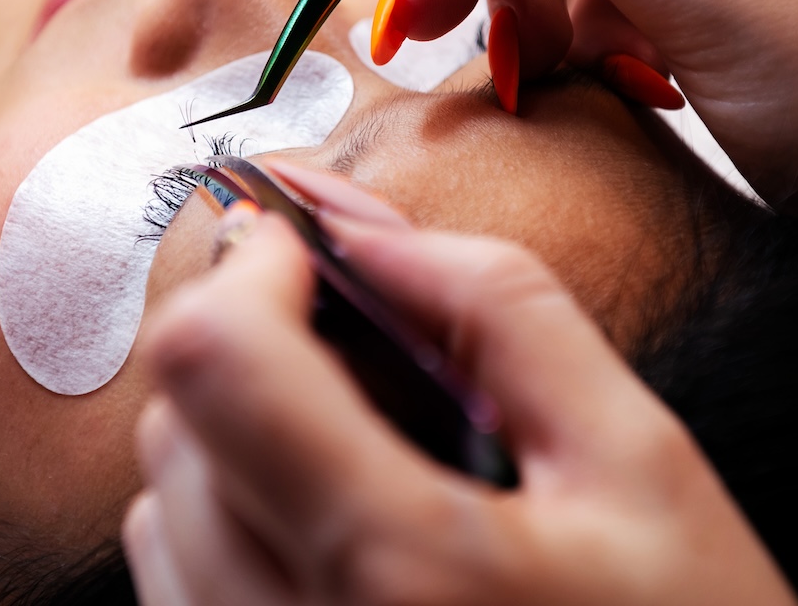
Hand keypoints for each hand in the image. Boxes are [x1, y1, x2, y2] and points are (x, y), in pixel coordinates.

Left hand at [125, 165, 795, 605]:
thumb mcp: (638, 461)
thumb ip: (502, 313)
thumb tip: (367, 229)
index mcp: (394, 561)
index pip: (217, 360)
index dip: (252, 266)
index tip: (305, 244)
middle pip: (175, 426)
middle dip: (251, 345)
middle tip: (355, 342)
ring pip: (159, 509)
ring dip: (232, 434)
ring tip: (360, 443)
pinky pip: (178, 590)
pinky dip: (225, 520)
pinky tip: (334, 522)